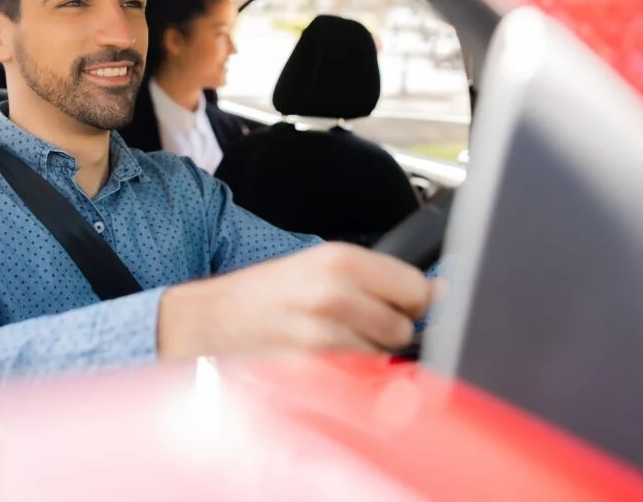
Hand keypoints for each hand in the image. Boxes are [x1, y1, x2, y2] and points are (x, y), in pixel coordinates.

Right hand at [157, 242, 436, 359]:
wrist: (206, 322)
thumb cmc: (260, 295)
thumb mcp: (314, 266)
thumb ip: (375, 277)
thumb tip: (436, 292)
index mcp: (339, 260)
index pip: (416, 288)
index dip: (412, 300)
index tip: (400, 304)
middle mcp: (334, 295)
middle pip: (403, 328)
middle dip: (386, 331)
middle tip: (351, 323)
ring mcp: (323, 337)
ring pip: (381, 359)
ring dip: (365, 357)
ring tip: (327, 341)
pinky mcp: (312, 372)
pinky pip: (356, 382)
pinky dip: (346, 378)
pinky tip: (319, 361)